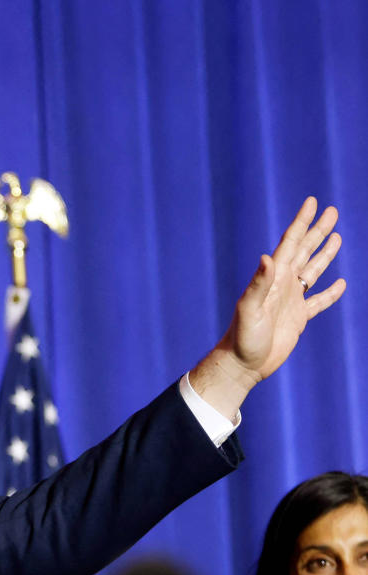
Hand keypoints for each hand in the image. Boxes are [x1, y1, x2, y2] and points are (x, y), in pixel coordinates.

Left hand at [191, 196, 345, 417]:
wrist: (242, 364)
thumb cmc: (242, 337)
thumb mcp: (250, 308)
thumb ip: (259, 283)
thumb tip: (267, 257)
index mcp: (273, 278)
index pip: (291, 243)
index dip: (302, 222)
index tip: (312, 202)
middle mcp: (283, 284)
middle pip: (305, 251)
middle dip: (318, 231)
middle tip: (332, 211)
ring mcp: (291, 300)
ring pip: (313, 271)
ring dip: (324, 254)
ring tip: (336, 236)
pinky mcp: (298, 318)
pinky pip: (318, 301)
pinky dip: (330, 292)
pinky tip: (340, 284)